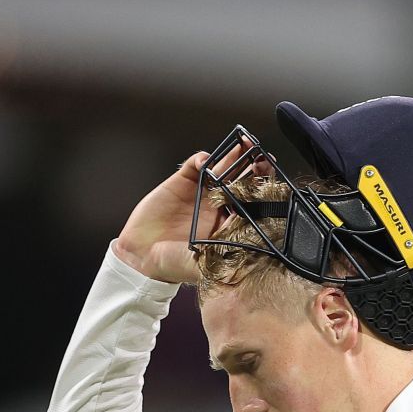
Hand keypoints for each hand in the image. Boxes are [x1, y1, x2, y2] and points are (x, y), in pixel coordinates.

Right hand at [112, 140, 261, 283]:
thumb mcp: (203, 266)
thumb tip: (246, 259)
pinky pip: (195, 165)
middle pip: (241, 180)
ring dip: (234, 156)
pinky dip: (202, 159)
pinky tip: (206, 160)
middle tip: (262, 155)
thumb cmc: (172, 264)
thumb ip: (222, 259)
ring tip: (244, 145)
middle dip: (253, 166)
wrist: (141, 255)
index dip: (263, 189)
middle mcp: (218, 206)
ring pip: (222, 168)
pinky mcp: (182, 183)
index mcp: (228, 225)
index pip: (252, 202)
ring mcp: (201, 192)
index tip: (272, 181)